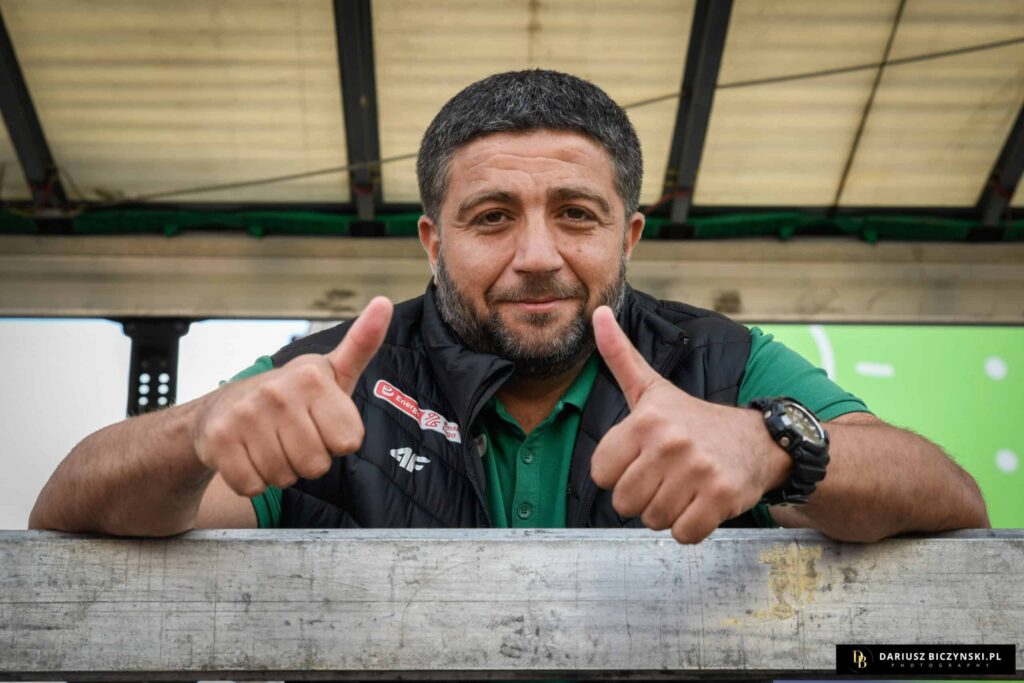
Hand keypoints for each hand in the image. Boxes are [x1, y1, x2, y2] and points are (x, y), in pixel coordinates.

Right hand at [192, 296, 392, 496]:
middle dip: (307, 459)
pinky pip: (252, 486)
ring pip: (284, 477)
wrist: (221, 407)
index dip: (336, 441)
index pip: (348, 442)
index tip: (320, 423)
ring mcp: (245, 415)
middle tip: (292, 436)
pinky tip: (248, 455)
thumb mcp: (331, 372)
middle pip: (317, 465)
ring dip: (280, 471)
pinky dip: (253, 480)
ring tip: (270, 443)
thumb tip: (384, 303)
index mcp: (312, 377)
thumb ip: (362, 344)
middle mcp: (277, 391)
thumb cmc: (291, 395)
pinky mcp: (218, 440)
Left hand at [590, 306, 787, 542]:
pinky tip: (701, 502)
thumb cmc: (695, 419)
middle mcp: (671, 443)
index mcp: (646, 420)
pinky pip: (683, 534)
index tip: (642, 458)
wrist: (760, 441)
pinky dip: (690, 527)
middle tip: (666, 476)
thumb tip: (597, 312)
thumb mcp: (653, 388)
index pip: (600, 473)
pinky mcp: (721, 498)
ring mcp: (698, 472)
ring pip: (652, 520)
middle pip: (624, 502)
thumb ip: (619, 356)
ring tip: (685, 486)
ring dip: (667, 511)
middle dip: (642, 496)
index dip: (619, 472)